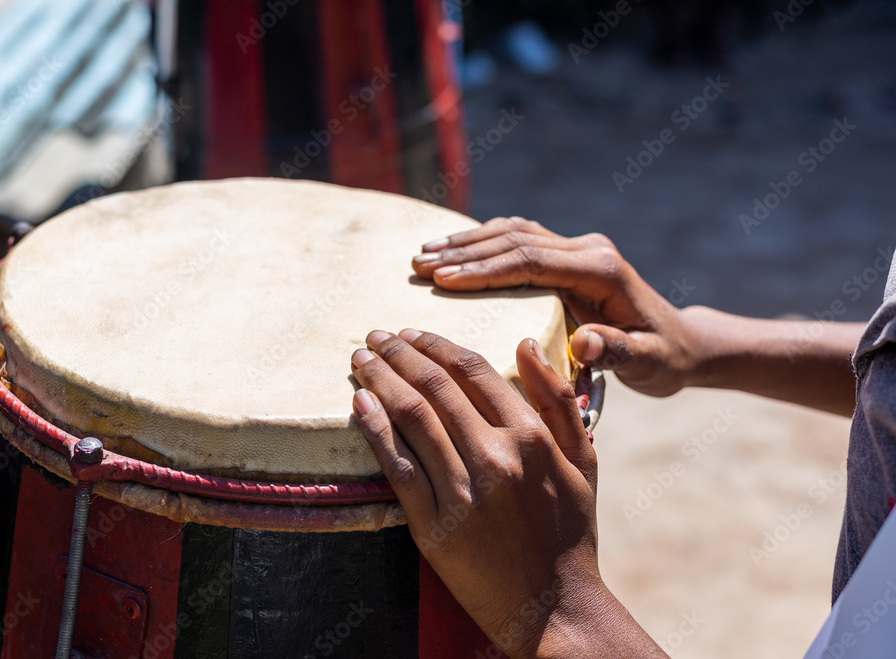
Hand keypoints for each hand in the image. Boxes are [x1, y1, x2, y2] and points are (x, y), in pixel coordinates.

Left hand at [350, 329, 663, 656]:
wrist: (556, 608)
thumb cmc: (570, 533)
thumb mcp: (582, 460)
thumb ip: (558, 399)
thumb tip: (528, 343)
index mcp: (530, 437)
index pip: (472, 370)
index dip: (435, 344)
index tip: (411, 333)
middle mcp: (494, 458)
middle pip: (434, 386)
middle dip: (398, 353)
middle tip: (374, 336)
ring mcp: (461, 493)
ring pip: (410, 418)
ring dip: (379, 380)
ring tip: (360, 360)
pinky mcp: (433, 527)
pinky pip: (396, 466)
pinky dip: (374, 429)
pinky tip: (358, 404)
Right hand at [412, 216, 696, 396]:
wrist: (682, 342)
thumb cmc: (663, 359)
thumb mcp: (648, 364)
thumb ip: (618, 353)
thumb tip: (586, 344)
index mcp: (601, 271)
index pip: (531, 262)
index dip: (484, 269)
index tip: (442, 281)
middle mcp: (588, 249)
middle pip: (515, 240)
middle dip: (463, 253)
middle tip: (417, 267)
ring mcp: (578, 247)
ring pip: (513, 233)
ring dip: (466, 243)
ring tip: (422, 255)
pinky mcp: (568, 254)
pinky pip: (518, 238)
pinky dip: (483, 242)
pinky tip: (452, 251)